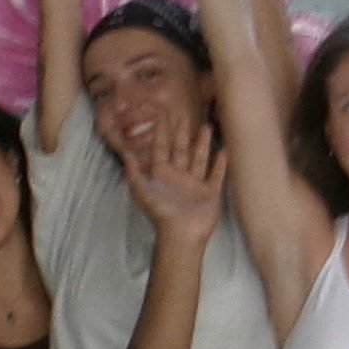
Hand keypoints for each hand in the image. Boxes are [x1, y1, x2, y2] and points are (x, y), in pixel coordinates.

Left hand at [121, 109, 225, 243]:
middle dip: (182, 133)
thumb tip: (125, 152)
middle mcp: (179, 176)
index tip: (163, 114)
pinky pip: (216, 175)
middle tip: (184, 115)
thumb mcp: (143, 191)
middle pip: (181, 150)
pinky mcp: (210, 193)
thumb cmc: (161, 212)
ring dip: (202, 144)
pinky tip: (224, 151)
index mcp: (162, 175)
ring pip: (199, 159)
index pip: (161, 148)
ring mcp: (195, 184)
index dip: (161, 131)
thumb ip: (134, 172)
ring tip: (206, 126)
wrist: (181, 234)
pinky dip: (220, 164)